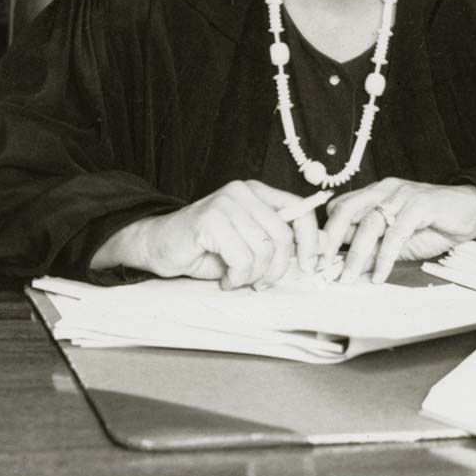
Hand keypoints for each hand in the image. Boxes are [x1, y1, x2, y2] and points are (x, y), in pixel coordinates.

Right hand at [90, 180, 320, 288]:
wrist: (159, 245)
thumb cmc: (206, 248)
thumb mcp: (249, 243)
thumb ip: (277, 242)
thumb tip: (315, 251)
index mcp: (257, 193)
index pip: (299, 210)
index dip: (311, 240)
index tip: (310, 266)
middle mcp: (243, 192)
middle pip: (282, 236)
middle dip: (276, 269)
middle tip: (261, 284)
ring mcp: (226, 202)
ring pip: (262, 251)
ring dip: (252, 277)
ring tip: (236, 278)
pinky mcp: (210, 219)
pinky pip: (241, 259)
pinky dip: (237, 277)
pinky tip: (225, 278)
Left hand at [323, 178, 475, 284]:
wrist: (471, 211)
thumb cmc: (433, 225)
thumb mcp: (397, 241)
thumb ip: (373, 248)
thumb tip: (346, 267)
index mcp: (374, 194)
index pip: (340, 208)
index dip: (326, 232)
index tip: (316, 259)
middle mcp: (384, 190)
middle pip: (346, 210)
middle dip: (330, 240)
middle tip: (321, 267)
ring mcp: (402, 195)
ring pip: (369, 223)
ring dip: (356, 255)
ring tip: (349, 278)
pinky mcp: (420, 204)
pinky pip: (395, 233)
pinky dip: (385, 257)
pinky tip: (380, 274)